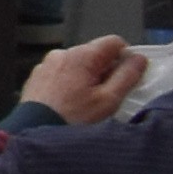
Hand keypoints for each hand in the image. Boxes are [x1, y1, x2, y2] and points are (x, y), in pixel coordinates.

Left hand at [20, 37, 150, 123]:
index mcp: (81, 55)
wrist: (33, 131)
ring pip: (78, 64)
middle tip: (107, 95)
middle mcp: (61, 53)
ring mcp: (46, 64)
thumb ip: (127, 76)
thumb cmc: (73, 117)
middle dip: (106, 70)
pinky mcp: (37, 77)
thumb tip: (139, 59)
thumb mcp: (108, 99)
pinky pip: (62, 73)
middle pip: (95, 53)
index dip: (126, 57)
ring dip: (88, 78)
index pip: (114, 42)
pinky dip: (71, 83)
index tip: (127, 77)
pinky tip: (70, 103)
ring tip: (87, 102)